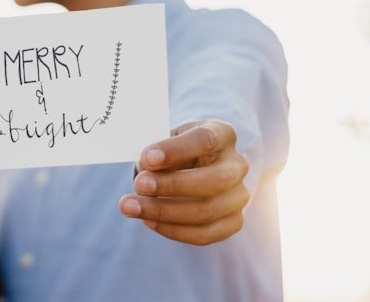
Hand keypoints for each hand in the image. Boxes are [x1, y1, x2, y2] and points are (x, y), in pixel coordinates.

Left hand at [118, 119, 249, 244]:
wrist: (193, 166)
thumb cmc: (176, 150)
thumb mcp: (167, 140)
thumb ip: (159, 153)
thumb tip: (146, 168)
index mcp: (223, 134)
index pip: (205, 140)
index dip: (176, 150)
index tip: (146, 158)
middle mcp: (237, 165)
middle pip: (214, 180)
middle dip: (172, 185)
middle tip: (138, 185)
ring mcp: (239, 196)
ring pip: (207, 211)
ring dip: (164, 211)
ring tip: (131, 207)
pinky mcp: (233, 222)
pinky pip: (205, 234)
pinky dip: (173, 230)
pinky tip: (149, 220)